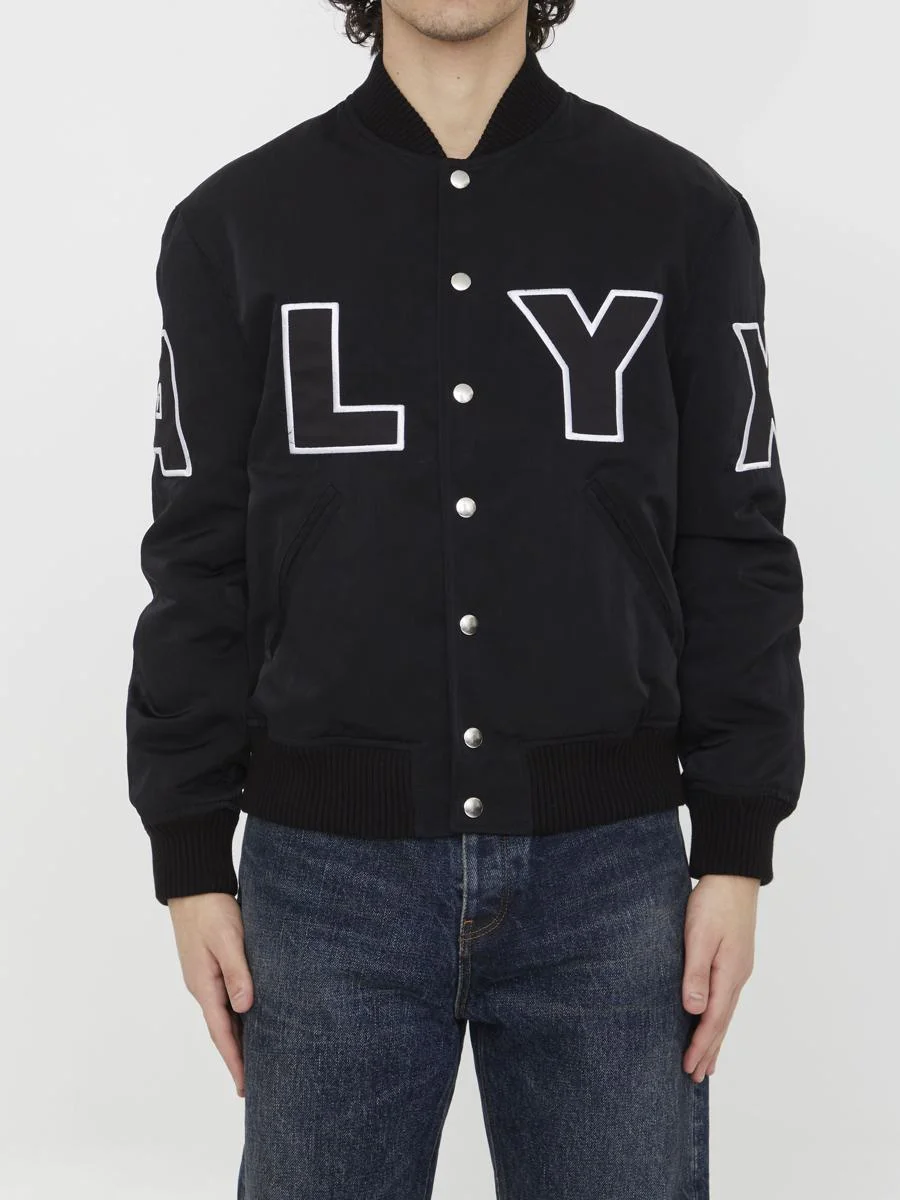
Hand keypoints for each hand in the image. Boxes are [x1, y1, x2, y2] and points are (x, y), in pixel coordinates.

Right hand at [167, 892, 253, 1096]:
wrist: (193, 887)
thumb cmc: (211, 910)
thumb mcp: (228, 939)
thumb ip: (237, 972)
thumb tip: (246, 1008)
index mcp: (204, 986)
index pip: (221, 1033)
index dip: (234, 1060)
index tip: (244, 1087)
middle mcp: (202, 987)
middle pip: (222, 1030)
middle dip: (236, 1057)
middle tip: (254, 1084)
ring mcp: (204, 977)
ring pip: (224, 1015)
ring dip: (237, 1038)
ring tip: (255, 1059)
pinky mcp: (210, 966)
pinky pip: (225, 999)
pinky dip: (237, 1016)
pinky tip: (249, 1018)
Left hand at [681, 874, 758, 1081]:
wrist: (734, 875)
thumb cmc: (714, 902)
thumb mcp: (699, 935)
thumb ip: (696, 973)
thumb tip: (693, 1010)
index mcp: (729, 974)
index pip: (713, 1019)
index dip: (700, 1045)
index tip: (688, 1068)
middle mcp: (737, 976)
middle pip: (722, 1022)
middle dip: (709, 1050)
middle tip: (696, 1078)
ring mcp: (737, 968)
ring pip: (725, 1012)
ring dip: (714, 1038)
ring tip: (707, 1062)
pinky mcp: (733, 959)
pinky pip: (725, 998)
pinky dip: (718, 1017)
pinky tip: (713, 1019)